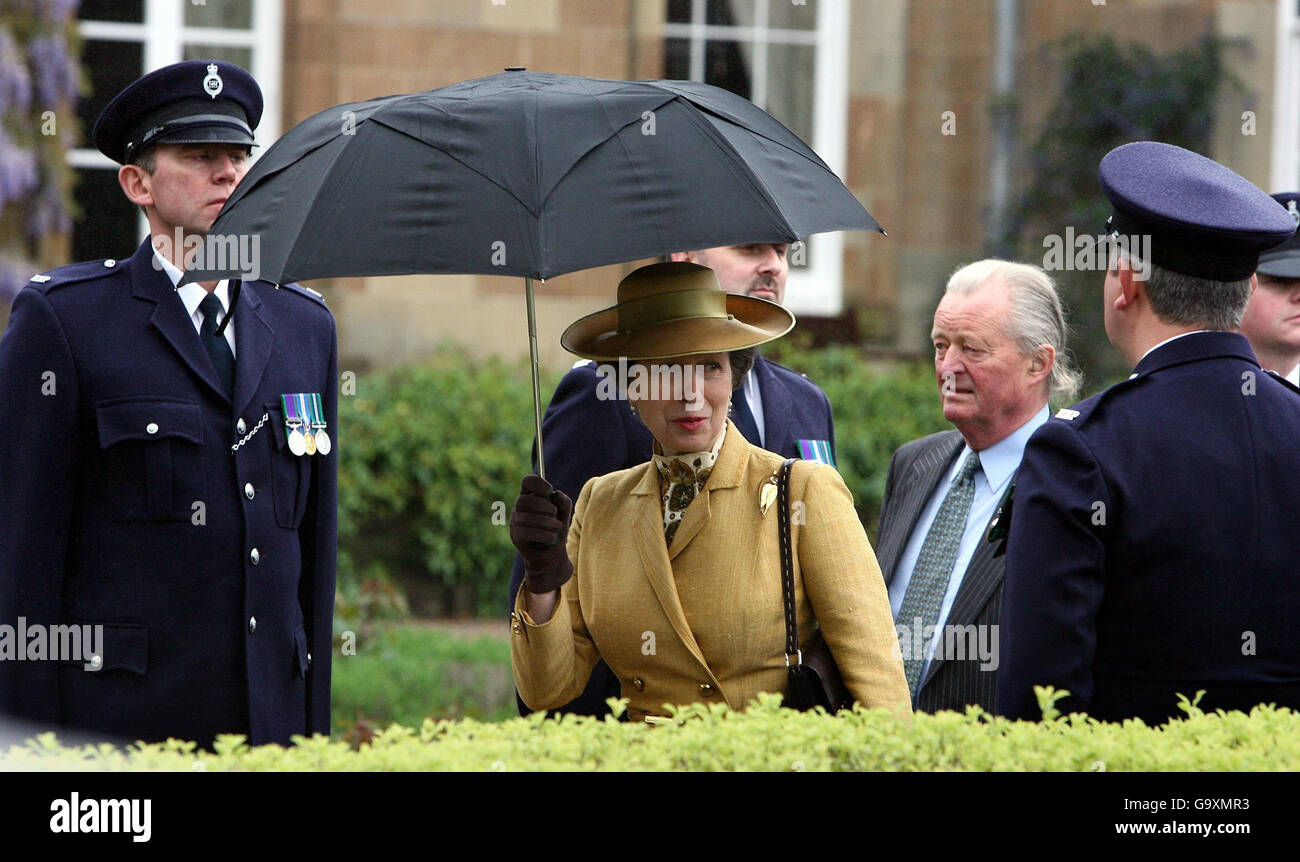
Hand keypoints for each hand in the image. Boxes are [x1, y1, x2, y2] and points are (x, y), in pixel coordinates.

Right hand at [509, 474, 573, 593]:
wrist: (552, 556)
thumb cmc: (556, 531)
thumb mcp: (564, 515)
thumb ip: (563, 502)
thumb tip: (555, 494)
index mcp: (531, 497)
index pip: (528, 481)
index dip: (539, 483)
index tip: (549, 491)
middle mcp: (519, 507)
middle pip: (525, 500)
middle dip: (544, 507)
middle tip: (554, 515)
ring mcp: (515, 522)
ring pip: (528, 517)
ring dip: (548, 523)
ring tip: (556, 528)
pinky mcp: (516, 537)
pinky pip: (528, 532)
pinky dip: (545, 535)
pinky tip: (551, 539)